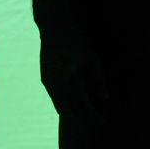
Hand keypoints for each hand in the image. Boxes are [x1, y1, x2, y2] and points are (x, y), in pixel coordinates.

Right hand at [39, 10, 109, 124]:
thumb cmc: (77, 42)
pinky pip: (55, 99)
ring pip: (61, 108)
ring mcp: (49, 83)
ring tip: (86, 110)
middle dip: (84, 118)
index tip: (103, 120)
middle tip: (96, 117)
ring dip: (74, 113)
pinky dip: (65, 104)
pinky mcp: (45, 80)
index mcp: (72, 80)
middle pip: (72, 112)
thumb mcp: (92, 60)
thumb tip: (104, 98)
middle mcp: (58, 85)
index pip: (84, 107)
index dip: (94, 117)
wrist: (54, 28)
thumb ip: (98, 81)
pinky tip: (74, 99)